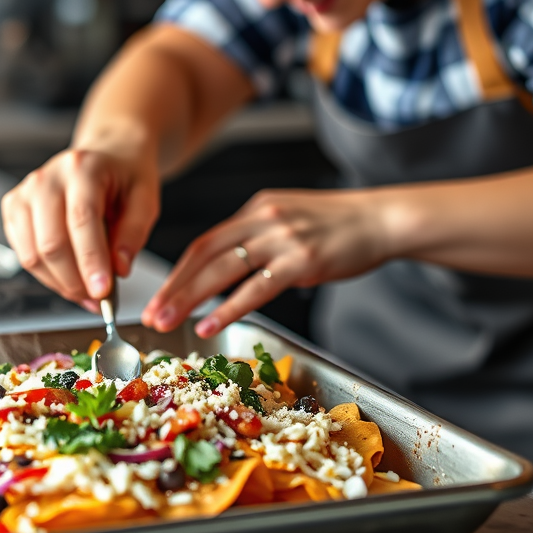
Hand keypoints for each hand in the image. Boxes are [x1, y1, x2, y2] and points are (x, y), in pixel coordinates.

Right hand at [1, 147, 160, 305]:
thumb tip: (118, 269)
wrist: (104, 157)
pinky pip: (23, 254)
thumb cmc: (124, 177)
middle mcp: (47, 178)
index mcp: (82, 168)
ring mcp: (25, 193)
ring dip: (60, 283)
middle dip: (75, 281)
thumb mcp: (145, 198)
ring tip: (86, 292)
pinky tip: (69, 277)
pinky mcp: (13, 208)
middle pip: (51, 243)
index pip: (81, 220)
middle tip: (98, 299)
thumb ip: (134, 233)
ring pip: (32, 254)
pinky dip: (46, 275)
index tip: (103, 292)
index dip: (91, 260)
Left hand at [141, 188, 392, 336]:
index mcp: (255, 209)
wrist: (381, 219)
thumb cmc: (337, 226)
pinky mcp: (302, 262)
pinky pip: (256, 288)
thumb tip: (228, 269)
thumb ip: (257, 238)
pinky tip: (209, 324)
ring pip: (222, 271)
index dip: (177, 272)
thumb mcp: (289, 219)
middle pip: (204, 256)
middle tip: (151, 314)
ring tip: (168, 321)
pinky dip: (228, 309)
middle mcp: (263, 219)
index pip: (205, 243)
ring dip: (190, 299)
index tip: (159, 296)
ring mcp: (282, 239)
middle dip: (173, 288)